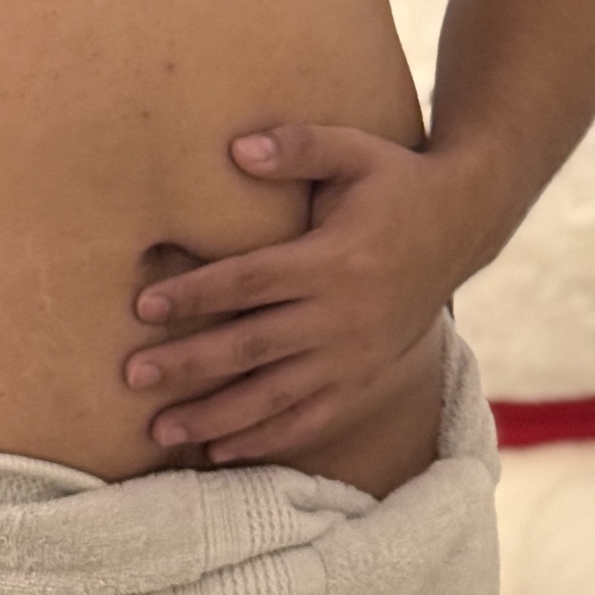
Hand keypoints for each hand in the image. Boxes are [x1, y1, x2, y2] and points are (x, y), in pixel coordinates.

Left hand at [125, 123, 465, 463]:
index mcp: (332, 259)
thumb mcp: (354, 149)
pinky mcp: (365, 380)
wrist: (462, 226)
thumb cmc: (396, 181)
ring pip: (273, 395)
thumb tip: (237, 148)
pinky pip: (309, 419)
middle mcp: (341, 316)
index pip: (250, 281)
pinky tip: (221, 449)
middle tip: (131, 376)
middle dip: (188, 364)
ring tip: (162, 430)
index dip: (196, 294)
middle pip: (251, 345)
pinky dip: (264, 438)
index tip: (144, 306)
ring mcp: (354, 356)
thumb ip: (298, 145)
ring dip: (215, 415)